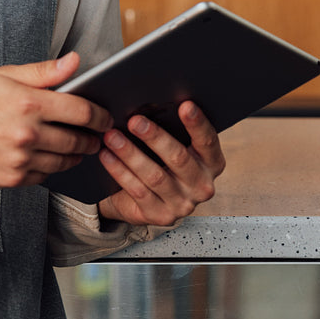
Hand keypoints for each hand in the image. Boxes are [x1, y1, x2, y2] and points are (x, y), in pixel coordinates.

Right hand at [0, 52, 112, 187]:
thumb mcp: (5, 75)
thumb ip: (44, 72)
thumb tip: (75, 60)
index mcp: (29, 103)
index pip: (81, 112)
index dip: (99, 116)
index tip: (105, 118)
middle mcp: (27, 134)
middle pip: (76, 141)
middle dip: (92, 139)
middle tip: (97, 137)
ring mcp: (19, 160)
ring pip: (63, 162)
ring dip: (76, 156)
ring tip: (78, 149)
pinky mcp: (10, 179)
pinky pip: (43, 177)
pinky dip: (50, 169)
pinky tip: (49, 158)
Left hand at [95, 101, 224, 225]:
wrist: (143, 200)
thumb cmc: (160, 163)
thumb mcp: (172, 146)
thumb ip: (172, 129)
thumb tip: (150, 103)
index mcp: (211, 163)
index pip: (208, 141)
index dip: (197, 124)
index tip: (185, 105)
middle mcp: (201, 186)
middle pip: (179, 158)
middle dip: (155, 137)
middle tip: (135, 121)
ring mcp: (182, 204)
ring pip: (154, 175)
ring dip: (130, 153)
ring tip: (112, 136)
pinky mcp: (160, 215)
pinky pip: (138, 190)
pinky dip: (120, 171)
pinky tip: (107, 156)